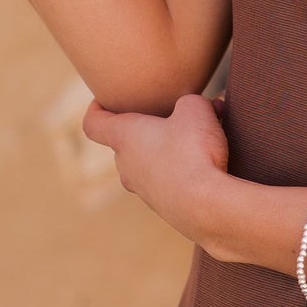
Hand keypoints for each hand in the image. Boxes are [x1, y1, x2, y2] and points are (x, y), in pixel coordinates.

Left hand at [81, 92, 229, 249]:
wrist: (206, 206)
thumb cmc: (192, 152)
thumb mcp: (195, 109)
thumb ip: (191, 101)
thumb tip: (201, 107)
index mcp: (124, 137)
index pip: (94, 123)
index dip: (97, 108)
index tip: (106, 99)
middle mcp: (127, 165)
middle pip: (128, 143)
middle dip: (150, 128)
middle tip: (178, 116)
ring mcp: (144, 190)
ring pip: (152, 163)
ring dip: (172, 150)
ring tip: (205, 141)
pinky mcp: (166, 207)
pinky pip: (172, 182)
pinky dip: (187, 172)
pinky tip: (212, 166)